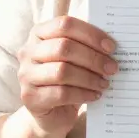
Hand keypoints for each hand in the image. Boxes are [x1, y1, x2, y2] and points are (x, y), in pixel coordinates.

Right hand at [17, 16, 116, 136]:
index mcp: (39, 33)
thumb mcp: (73, 58)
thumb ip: (85, 46)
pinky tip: (94, 95)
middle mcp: (28, 51)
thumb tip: (111, 45)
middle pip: (64, 47)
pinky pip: (61, 93)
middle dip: (93, 58)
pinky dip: (83, 94)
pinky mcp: (30, 97)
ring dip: (89, 78)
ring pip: (62, 71)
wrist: (51, 112)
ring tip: (105, 83)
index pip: (65, 25)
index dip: (90, 34)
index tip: (111, 47)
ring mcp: (26, 75)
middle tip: (112, 68)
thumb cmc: (66, 79)